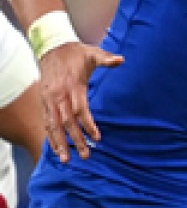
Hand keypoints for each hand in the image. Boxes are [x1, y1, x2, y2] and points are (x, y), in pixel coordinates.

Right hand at [38, 42, 123, 160]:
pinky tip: (57, 149)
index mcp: (73, 86)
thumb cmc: (76, 53)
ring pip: (53, 126)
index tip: (98, 138)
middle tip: (86, 156)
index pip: (80, 110)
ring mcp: (49, 100)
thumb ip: (106, 59)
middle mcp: (59, 96)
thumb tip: (121, 59)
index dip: (88, 125)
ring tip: (67, 160)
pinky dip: (51, 136)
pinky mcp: (44, 102)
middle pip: (67, 122)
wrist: (52, 48)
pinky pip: (47, 122)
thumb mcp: (92, 53)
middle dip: (76, 140)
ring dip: (60, 143)